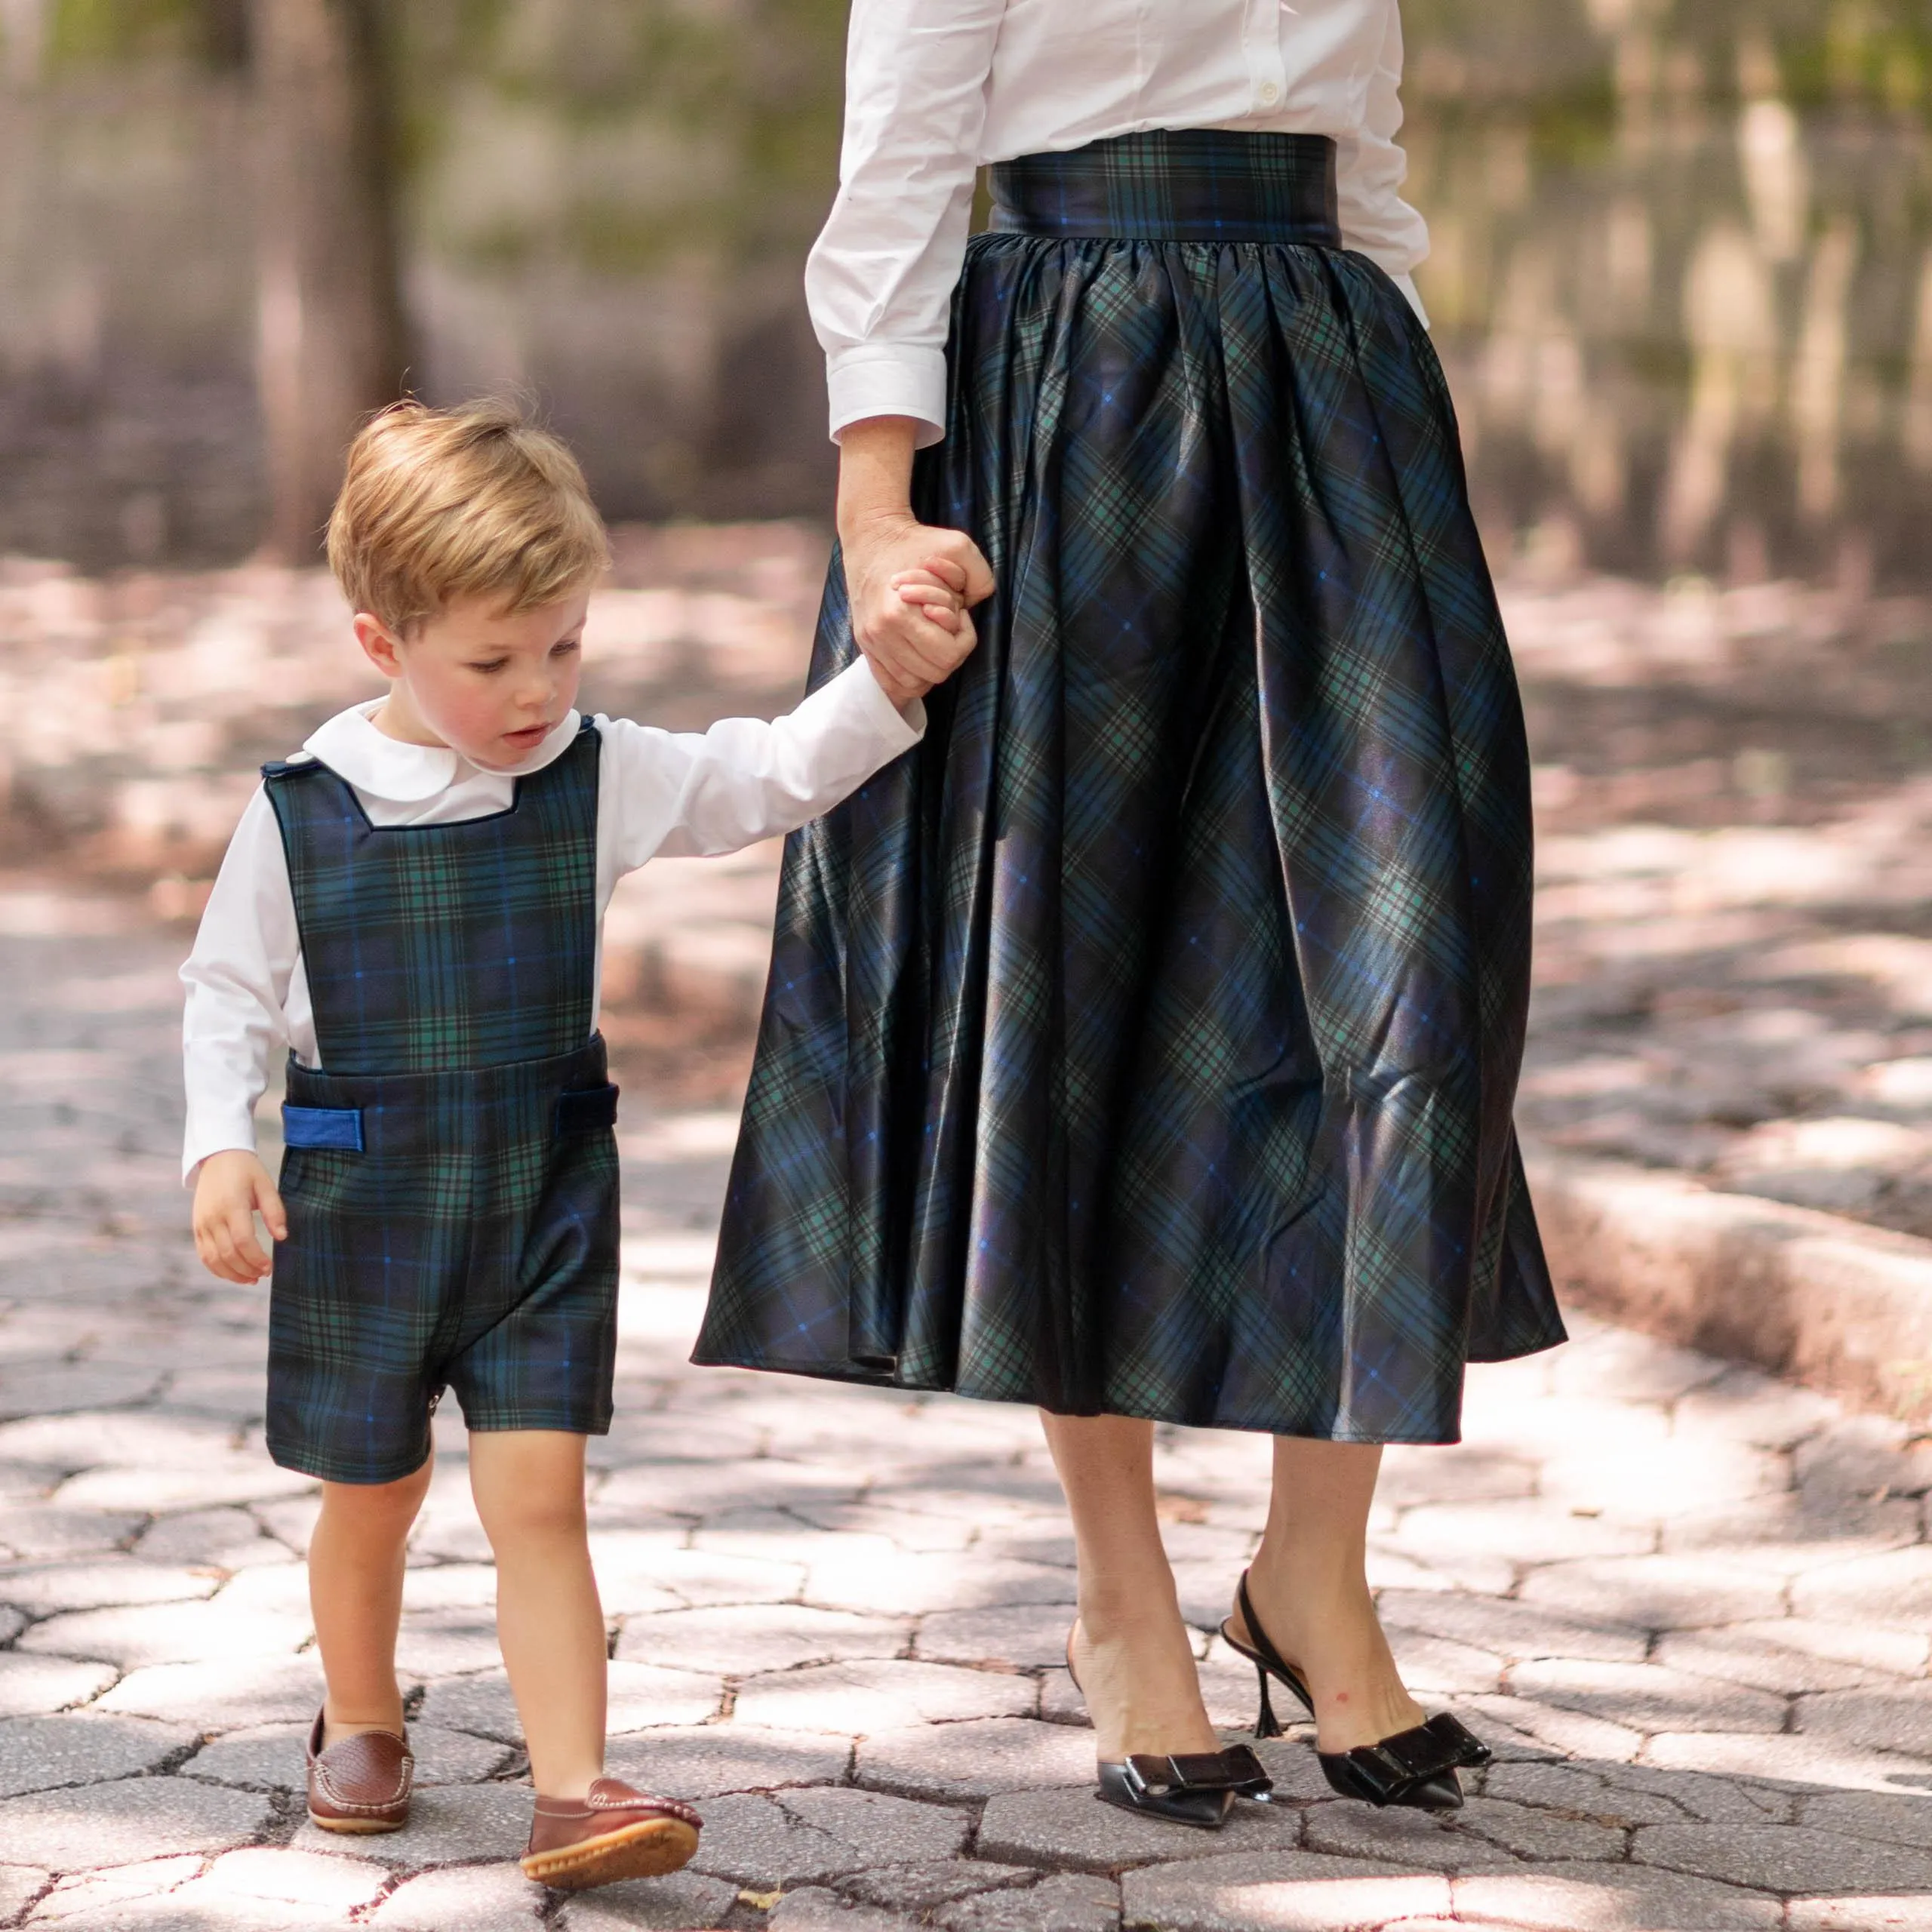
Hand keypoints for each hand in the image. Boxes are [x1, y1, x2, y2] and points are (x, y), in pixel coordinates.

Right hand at [192, 1150, 286, 1283]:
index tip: (270, 1267)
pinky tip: (234, 1273)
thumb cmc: (246, 1171)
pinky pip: (204, 1255)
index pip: (242, 1240)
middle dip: (247, 1269)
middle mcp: (212, 1217)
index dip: (257, 1258)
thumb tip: (282, 1237)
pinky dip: (217, 1269)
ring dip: (232, 1274)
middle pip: (228, 1253)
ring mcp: (201, 1224)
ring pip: (213, 1259)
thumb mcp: (266, 1185)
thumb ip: (275, 1211)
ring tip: (251, 1279)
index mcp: (231, 1205)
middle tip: (264, 1274)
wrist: (217, 1157)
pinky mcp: (197, 1228)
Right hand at [844, 518, 991, 703]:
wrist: (872, 537)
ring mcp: (870, 641)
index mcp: (900, 613)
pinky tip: (920, 657)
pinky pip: (891, 682)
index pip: (948, 656)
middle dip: (950, 652)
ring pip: (912, 683)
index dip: (964, 638)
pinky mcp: (865, 644)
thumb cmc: (916, 542)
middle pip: (933, 673)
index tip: (959, 613)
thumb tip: (977, 606)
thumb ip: (981, 577)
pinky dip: (910, 677)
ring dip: (931, 667)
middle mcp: (881, 633)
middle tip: (948, 626)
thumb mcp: (959, 546)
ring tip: (934, 638)